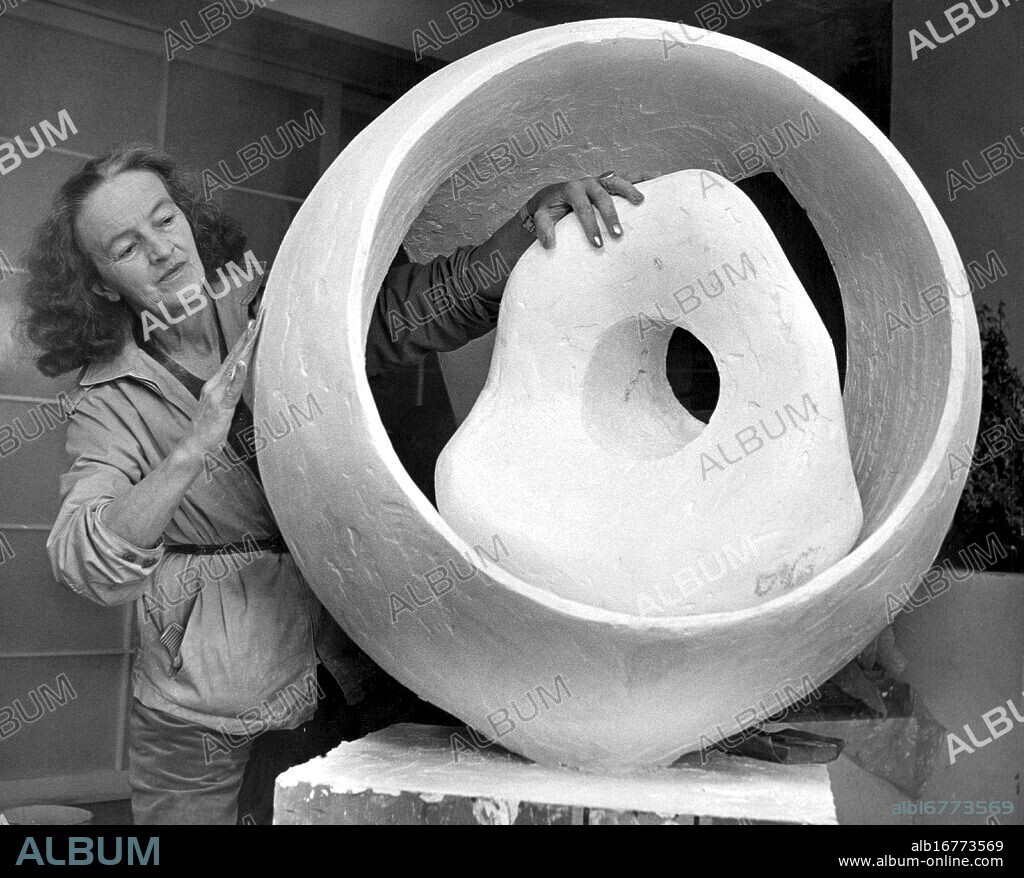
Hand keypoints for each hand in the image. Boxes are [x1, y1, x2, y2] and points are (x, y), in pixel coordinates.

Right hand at [181, 321, 255, 458]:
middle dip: (245, 338)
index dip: (242, 343)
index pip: (231, 359)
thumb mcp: (222, 406)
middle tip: (256, 320)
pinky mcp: (222, 405)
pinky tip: (244, 362)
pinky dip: (238, 374)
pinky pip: (232, 387)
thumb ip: (229, 393)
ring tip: (253, 333)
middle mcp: (215, 384)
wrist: (195, 446)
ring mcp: (217, 393)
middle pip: (233, 357)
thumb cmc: (210, 429)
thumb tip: (240, 383)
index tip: (252, 327)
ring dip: (244, 349)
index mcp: (216, 384)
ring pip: (233, 367)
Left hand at [525, 173, 643, 249]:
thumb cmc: (548, 209)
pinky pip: (626, 178)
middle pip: (602, 196)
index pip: (582, 207)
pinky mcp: (608, 182)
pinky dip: (640, 177)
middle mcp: (586, 182)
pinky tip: (655, 178)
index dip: (590, 225)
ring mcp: (599, 181)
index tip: (597, 244)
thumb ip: (543, 228)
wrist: (551, 197)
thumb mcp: (540, 217)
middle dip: (611, 215)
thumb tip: (548, 244)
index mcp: (571, 189)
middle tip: (618, 234)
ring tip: (641, 201)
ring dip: (629, 190)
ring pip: (616, 181)